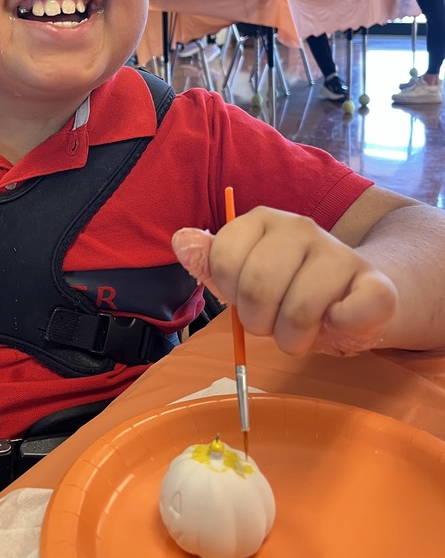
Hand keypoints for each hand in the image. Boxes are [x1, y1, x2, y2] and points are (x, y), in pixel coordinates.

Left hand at [172, 208, 397, 355]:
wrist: (357, 294)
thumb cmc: (291, 286)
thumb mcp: (245, 272)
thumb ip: (210, 259)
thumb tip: (179, 241)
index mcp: (262, 220)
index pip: (223, 259)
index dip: (229, 292)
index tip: (244, 297)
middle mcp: (300, 227)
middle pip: (257, 287)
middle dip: (258, 321)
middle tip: (272, 322)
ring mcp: (340, 252)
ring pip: (300, 310)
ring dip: (294, 338)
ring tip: (299, 329)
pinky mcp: (377, 283)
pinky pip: (348, 315)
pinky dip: (338, 329)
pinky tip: (337, 319)